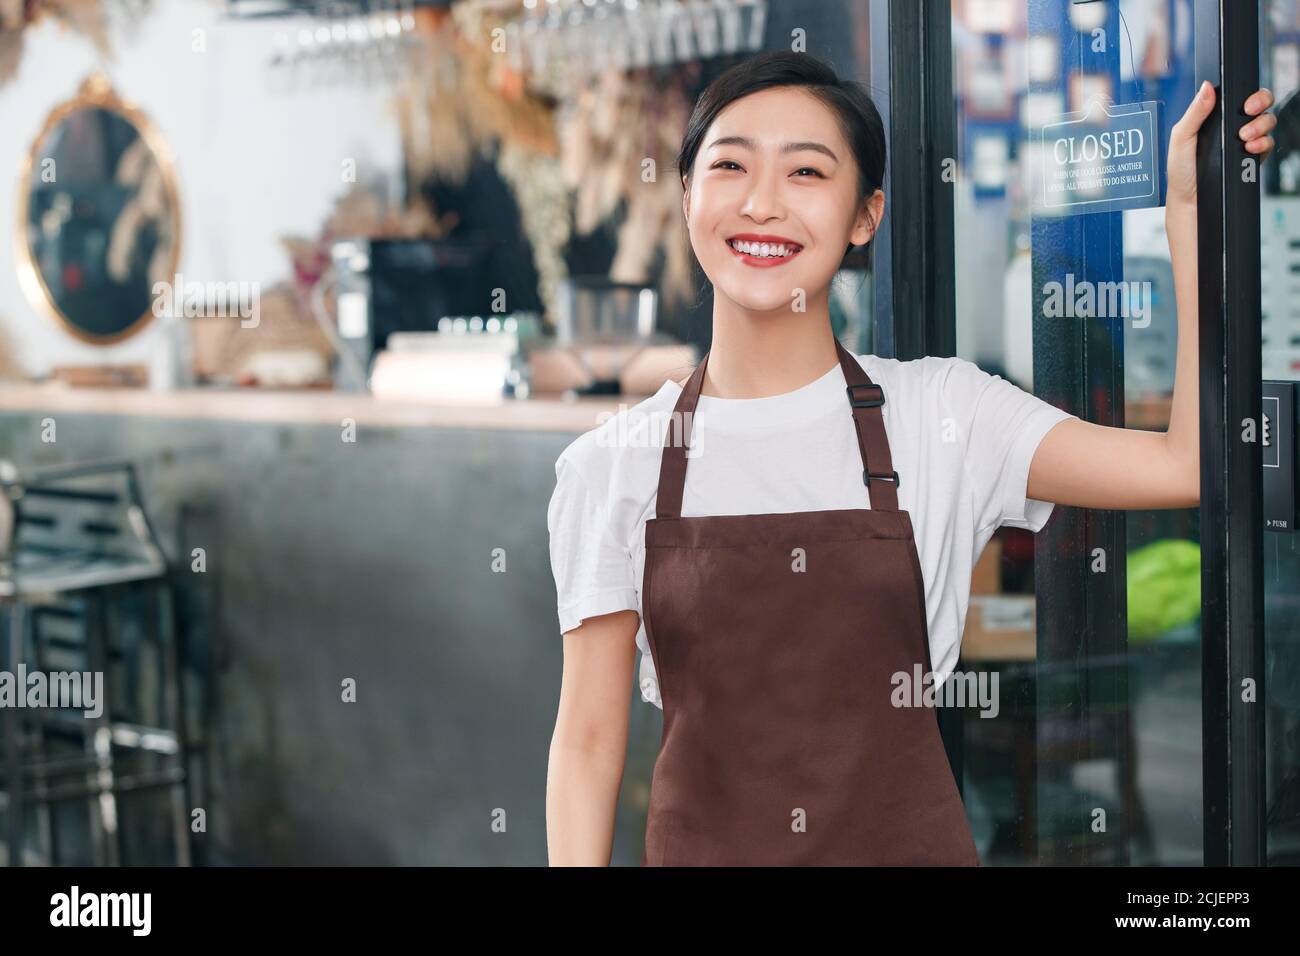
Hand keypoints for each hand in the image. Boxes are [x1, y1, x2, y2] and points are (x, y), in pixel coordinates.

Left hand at [1167, 81, 1275, 209]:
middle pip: (1259, 104)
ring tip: (1244, 138)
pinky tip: (1250, 148)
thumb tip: (1206, 87)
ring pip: (1266, 122)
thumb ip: (1194, 113)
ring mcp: (1244, 141)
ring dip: (1260, 125)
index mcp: (1214, 117)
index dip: (1247, 93)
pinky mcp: (1252, 157)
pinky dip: (1263, 144)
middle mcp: (1231, 127)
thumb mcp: (1181, 138)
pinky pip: (1268, 144)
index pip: (1238, 96)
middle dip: (1261, 102)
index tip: (1244, 102)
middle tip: (1249, 112)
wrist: (1190, 201)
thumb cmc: (1181, 171)